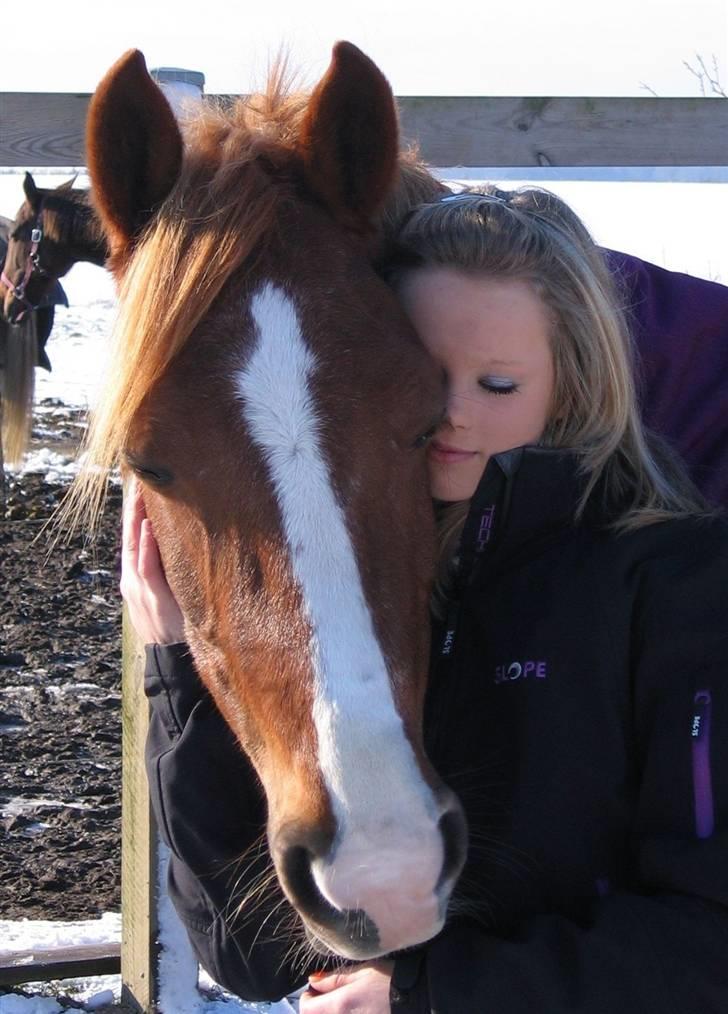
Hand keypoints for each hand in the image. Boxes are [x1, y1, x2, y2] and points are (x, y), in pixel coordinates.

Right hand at [120, 477, 185, 644]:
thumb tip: (184, 547)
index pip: (134, 538)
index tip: (140, 488)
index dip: (135, 514)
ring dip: (138, 519)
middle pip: (131, 536)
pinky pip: (147, 567)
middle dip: (133, 509)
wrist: (168, 657)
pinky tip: (150, 527)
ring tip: (141, 494)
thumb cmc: (173, 625)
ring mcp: (139, 588)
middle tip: (139, 481)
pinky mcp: (151, 597)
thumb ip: (169, 572)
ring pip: (135, 546)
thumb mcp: (168, 594)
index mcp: (136, 577)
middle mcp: (132, 579)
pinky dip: (147, 546)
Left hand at [299, 961, 393, 1013]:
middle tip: (329, 997)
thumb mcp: (363, 971)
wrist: (420, 999)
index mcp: (340, 1005)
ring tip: (347, 1004)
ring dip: (331, 1013)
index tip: (316, 990)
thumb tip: (313, 981)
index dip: (308, 998)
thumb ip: (336, 978)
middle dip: (318, 1009)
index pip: (306, 1009)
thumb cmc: (393, 980)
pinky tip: (358, 1011)